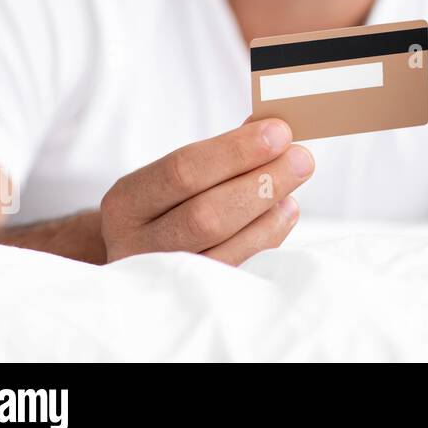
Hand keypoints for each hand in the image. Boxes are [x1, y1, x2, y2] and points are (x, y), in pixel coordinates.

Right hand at [99, 117, 312, 264]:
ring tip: (295, 183)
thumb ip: (221, 152)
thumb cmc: (171, 206)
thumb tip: (273, 126)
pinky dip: (268, 237)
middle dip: (260, 183)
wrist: (143, 258)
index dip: (235, 151)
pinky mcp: (193, 301)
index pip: (181, 172)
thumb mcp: (178, 177)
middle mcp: (134, 246)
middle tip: (302, 158)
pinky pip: (239, 270)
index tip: (279, 132)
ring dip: (270, 212)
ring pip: (224, 249)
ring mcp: (163, 280)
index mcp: (125, 202)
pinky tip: (285, 211)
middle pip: (205, 216)